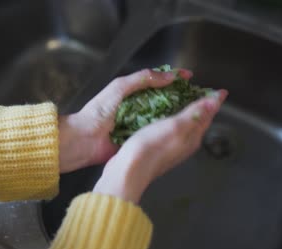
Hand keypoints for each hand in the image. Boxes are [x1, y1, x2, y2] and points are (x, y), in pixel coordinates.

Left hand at [58, 68, 192, 172]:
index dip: (174, 78)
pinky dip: (166, 131)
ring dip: (176, 114)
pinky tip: (181, 130)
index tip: (190, 77)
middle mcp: (138, 107)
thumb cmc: (97, 112)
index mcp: (132, 92)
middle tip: (198, 97)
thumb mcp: (119, 88)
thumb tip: (168, 76)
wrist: (84, 139)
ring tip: (195, 112)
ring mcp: (139, 123)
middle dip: (180, 97)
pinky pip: (155, 133)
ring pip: (162, 116)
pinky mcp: (139, 139)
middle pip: (163, 99)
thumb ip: (141, 79)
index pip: (157, 81)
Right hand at [93, 89, 227, 202]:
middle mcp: (185, 144)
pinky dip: (172, 120)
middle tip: (203, 92)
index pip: (208, 116)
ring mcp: (172, 148)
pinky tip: (164, 115)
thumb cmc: (151, 147)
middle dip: (202, 107)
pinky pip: (171, 131)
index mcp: (192, 137)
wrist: (129, 171)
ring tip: (184, 99)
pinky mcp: (158, 149)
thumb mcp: (175, 126)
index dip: (213, 101)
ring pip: (185, 126)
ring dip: (187, 113)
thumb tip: (215, 102)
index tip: (221, 91)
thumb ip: (194, 113)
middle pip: (199, 122)